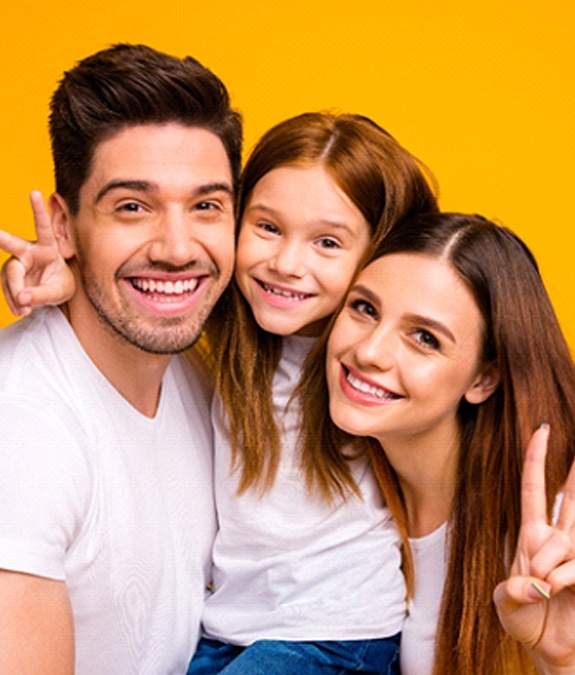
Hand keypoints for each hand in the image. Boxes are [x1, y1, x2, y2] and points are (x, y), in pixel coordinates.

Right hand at [0, 191, 74, 315]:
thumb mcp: (60, 291)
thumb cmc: (61, 285)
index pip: (43, 227)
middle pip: (12, 244)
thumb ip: (43, 294)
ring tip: (25, 310)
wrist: (55, 294)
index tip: (35, 191)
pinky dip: (14, 302)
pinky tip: (21, 310)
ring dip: (16, 294)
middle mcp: (28, 251)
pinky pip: (8, 290)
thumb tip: (22, 298)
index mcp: (47, 247)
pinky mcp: (9, 276)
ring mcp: (16, 263)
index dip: (38, 210)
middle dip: (1, 238)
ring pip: (10, 277)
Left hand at [493, 425, 574, 672]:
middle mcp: (556, 539)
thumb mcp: (504, 603)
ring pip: (565, 540)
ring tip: (543, 587)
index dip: (537, 459)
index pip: (533, 488)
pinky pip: (573, 565)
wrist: (549, 651)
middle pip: (569, 499)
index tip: (543, 431)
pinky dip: (562, 578)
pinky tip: (554, 589)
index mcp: (530, 535)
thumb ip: (512, 591)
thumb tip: (539, 582)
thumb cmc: (524, 621)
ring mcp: (574, 555)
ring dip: (548, 564)